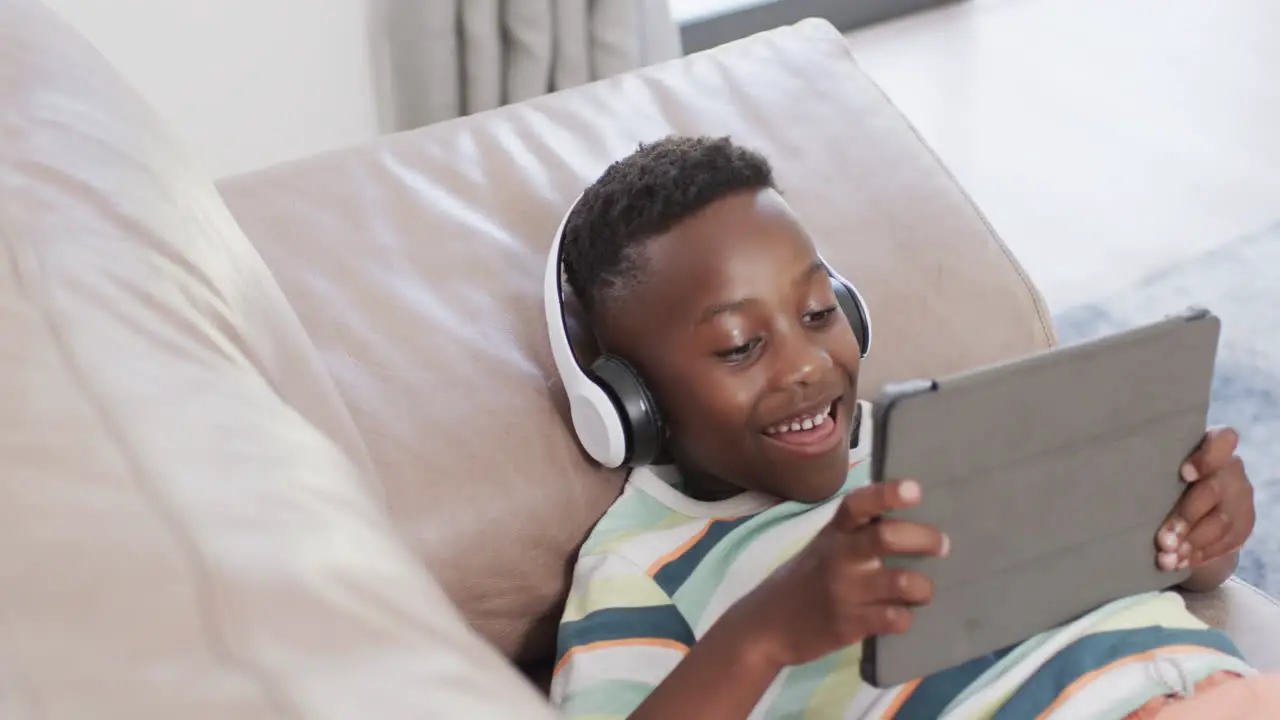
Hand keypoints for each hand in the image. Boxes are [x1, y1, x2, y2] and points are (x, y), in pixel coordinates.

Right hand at [724, 479, 948, 668]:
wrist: (766, 625)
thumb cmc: (805, 580)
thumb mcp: (823, 548)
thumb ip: (857, 534)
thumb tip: (909, 523)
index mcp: (833, 534)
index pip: (858, 505)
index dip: (887, 495)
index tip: (915, 490)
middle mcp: (839, 558)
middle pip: (886, 538)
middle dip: (923, 538)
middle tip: (942, 545)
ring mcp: (844, 592)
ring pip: (901, 582)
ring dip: (923, 587)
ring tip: (922, 591)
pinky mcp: (849, 625)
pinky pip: (894, 619)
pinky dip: (905, 618)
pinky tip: (899, 617)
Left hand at [1156, 427, 1253, 572]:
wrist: (1195, 507)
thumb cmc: (1165, 479)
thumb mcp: (1162, 469)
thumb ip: (1153, 469)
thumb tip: (1110, 482)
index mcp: (1211, 446)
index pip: (1223, 440)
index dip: (1206, 457)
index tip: (1183, 474)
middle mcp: (1230, 469)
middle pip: (1213, 491)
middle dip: (1186, 518)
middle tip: (1163, 540)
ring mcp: (1240, 497)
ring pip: (1220, 522)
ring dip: (1191, 543)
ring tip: (1167, 558)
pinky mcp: (1244, 523)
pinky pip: (1226, 542)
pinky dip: (1200, 555)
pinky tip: (1180, 562)